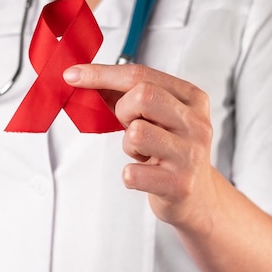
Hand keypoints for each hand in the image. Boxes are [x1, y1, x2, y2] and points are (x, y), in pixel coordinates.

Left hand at [64, 63, 217, 230]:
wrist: (198, 197)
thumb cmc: (170, 152)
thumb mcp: (156, 118)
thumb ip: (125, 95)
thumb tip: (84, 78)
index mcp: (191, 99)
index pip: (141, 75)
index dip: (102, 74)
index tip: (73, 75)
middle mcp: (196, 123)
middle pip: (142, 95)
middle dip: (123, 111)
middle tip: (130, 127)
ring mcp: (190, 154)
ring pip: (136, 133)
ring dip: (128, 145)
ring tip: (143, 154)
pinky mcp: (179, 184)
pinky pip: (131, 172)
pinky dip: (130, 175)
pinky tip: (146, 177)